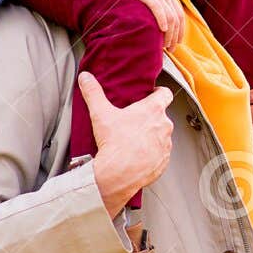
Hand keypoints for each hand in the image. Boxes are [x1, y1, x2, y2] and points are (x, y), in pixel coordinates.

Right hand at [81, 74, 173, 216]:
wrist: (118, 175)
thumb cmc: (114, 144)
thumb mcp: (100, 114)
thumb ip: (93, 92)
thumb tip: (86, 78)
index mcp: (153, 110)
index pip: (165, 93)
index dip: (159, 93)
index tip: (151, 95)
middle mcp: (164, 126)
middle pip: (161, 116)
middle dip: (150, 117)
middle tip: (134, 121)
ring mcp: (166, 145)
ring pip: (162, 135)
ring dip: (152, 136)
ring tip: (134, 140)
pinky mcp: (164, 161)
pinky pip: (160, 154)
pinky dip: (152, 154)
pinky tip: (137, 156)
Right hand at [112, 0, 182, 49]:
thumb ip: (153, 0)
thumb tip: (152, 15)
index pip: (180, 15)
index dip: (180, 30)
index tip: (177, 42)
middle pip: (177, 19)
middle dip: (176, 36)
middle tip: (171, 49)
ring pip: (170, 17)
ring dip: (170, 34)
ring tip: (166, 45)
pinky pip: (159, 10)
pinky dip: (162, 21)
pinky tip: (162, 30)